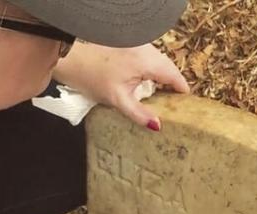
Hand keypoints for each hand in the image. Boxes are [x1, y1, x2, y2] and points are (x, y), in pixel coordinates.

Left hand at [53, 42, 189, 129]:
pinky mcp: (130, 43)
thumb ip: (139, 114)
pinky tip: (145, 83)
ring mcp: (139, 44)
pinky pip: (149, 58)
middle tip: (172, 105)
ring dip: (161, 77)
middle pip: (168, 67)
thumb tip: (158, 126)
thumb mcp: (118, 99)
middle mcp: (147, 49)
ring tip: (160, 97)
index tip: (185, 104)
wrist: (71, 58)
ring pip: (159, 62)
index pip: (175, 75)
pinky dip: (151, 70)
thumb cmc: (92, 76)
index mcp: (148, 61)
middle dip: (171, 85)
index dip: (181, 90)